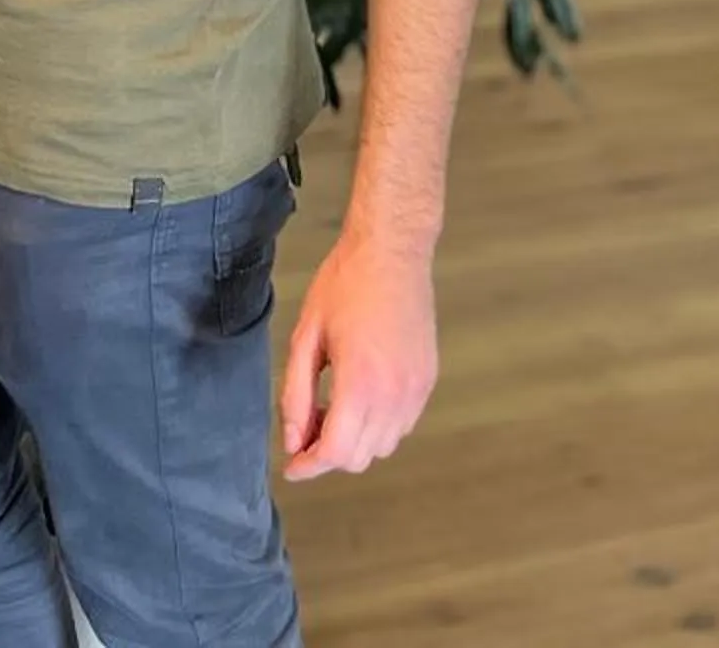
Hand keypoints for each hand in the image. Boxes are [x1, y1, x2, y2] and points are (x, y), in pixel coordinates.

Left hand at [279, 227, 438, 481]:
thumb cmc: (344, 285)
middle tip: (305, 427)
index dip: (309, 466)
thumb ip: (296, 395)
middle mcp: (395, 394)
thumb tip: (293, 441)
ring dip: (355, 441)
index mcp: (360, 383)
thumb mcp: (306, 336)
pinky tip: (359, 396)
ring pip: (383, 447)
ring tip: (331, 407)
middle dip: (328, 453)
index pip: (337, 453)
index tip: (291, 465)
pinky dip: (378, 426)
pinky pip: (402, 426)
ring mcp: (416, 390)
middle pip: (360, 458)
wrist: (392, 252)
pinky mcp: (427, 381)